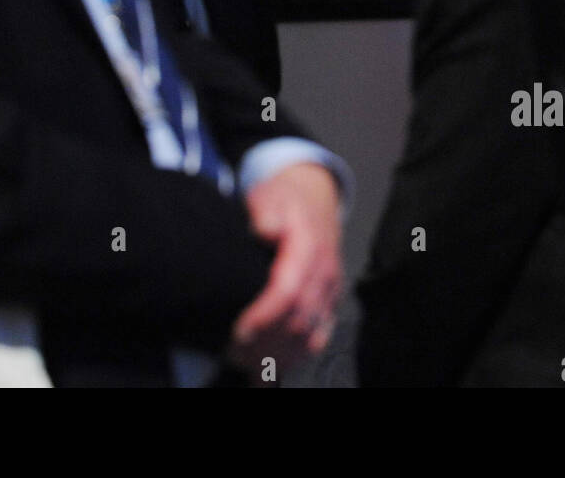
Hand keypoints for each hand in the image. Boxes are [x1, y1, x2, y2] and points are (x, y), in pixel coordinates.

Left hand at [225, 163, 342, 379]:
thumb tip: (266, 230)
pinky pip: (319, 336)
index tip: (239, 331)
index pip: (290, 291)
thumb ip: (266, 210)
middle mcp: (324, 272)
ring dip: (281, 356)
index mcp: (309, 247)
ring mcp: (330, 289)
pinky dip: (297, 357)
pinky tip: (274, 370)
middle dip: (267, 343)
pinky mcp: (329, 301)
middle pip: (300, 320)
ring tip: (249, 367)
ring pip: (311, 335)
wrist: (314, 196)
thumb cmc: (285, 198)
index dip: (265, 316)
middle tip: (234, 354)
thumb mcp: (270, 194)